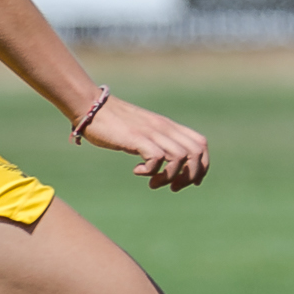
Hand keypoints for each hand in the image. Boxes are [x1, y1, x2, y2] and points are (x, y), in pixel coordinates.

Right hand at [78, 97, 210, 190]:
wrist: (92, 107)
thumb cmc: (115, 122)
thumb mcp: (143, 131)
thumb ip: (156, 142)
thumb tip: (166, 162)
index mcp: (169, 126)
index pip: (201, 144)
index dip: (202, 166)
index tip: (191, 182)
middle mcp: (164, 128)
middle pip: (196, 153)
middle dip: (189, 176)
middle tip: (172, 187)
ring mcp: (151, 132)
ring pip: (180, 157)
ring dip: (169, 176)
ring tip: (153, 182)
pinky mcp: (136, 137)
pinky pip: (156, 158)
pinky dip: (150, 170)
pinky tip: (137, 171)